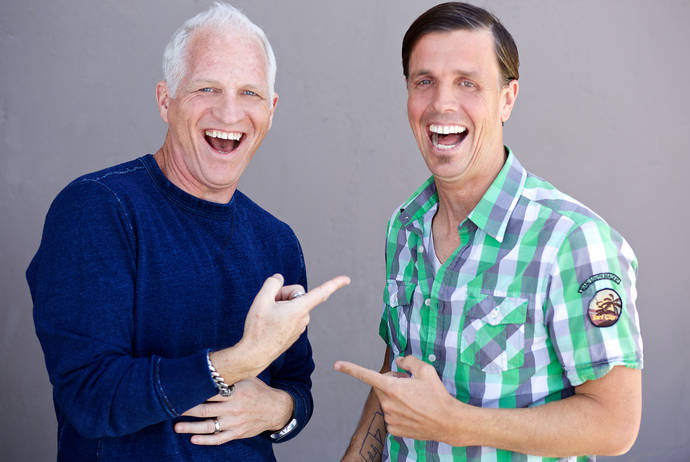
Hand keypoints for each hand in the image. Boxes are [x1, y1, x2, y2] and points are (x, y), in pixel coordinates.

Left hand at [175, 377, 292, 444]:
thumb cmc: (259, 391)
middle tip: (172, 408)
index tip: (180, 391)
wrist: (276, 409)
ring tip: (177, 427)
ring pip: (209, 426)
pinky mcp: (237, 433)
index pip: (210, 392)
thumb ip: (231, 376)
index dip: (194, 392)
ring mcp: (235, 423)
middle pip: (205, 410)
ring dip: (191, 427)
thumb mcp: (247, 379)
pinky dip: (205, 440)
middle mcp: (234, 408)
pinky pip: (219, 439)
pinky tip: (194, 439)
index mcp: (236, 392)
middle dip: (187, 409)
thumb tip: (212, 367)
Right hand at [235, 273, 349, 372]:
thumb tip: (279, 279)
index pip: (321, 293)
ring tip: (268, 317)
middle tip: (269, 304)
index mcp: (300, 309)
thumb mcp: (261, 300)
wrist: (254, 355)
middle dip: (283, 294)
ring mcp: (300, 326)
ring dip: (281, 305)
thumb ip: (272, 284)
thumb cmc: (258, 329)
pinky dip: (281, 315)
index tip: (347, 279)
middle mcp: (304, 318)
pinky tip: (270, 324)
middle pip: (297, 294)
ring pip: (293, 305)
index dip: (334, 284)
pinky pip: (290, 315)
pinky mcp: (295, 333)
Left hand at [335, 355, 459, 442]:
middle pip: (380, 386)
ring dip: (396, 398)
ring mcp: (390, 418)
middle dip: (390, 382)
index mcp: (392, 387)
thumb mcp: (425, 370)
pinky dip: (399, 412)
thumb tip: (398, 362)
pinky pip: (391, 416)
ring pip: (386, 402)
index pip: (366, 375)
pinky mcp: (394, 429)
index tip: (337, 365)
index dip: (350, 369)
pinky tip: (414, 413)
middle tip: (409, 384)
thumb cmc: (437, 395)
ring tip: (415, 401)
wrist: (448, 422)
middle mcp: (387, 404)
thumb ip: (408, 361)